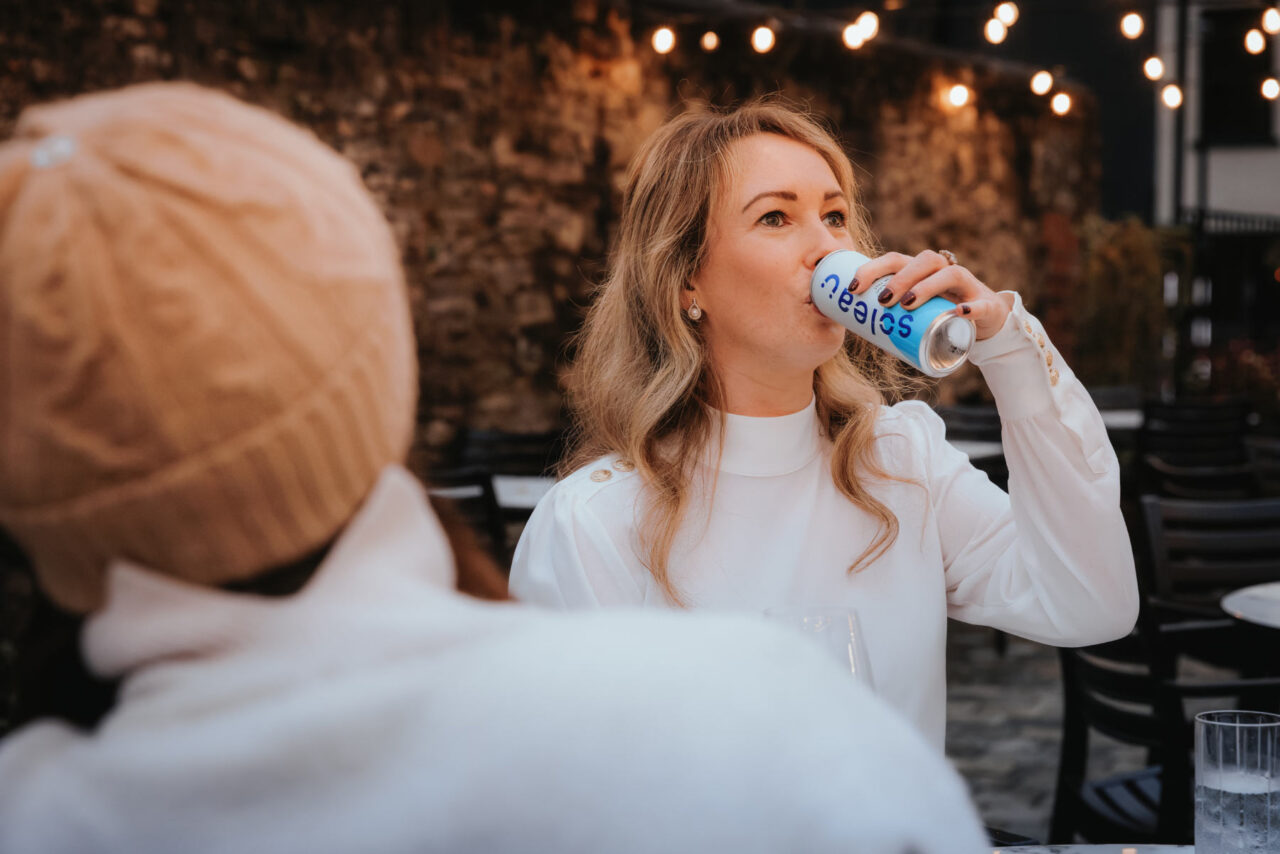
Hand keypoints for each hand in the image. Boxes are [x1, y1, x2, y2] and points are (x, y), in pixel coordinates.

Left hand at [849, 250, 1011, 340]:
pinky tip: (960, 312)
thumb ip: (886, 314)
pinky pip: (981, 303)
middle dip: (898, 278)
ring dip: (927, 286)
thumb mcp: (912, 312)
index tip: (852, 289)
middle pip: (921, 261)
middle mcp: (942, 271)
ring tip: (908, 305)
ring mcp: (966, 286)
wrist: (985, 324)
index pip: (895, 260)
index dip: (873, 269)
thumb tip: (844, 323)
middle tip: (882, 301)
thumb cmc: (938, 315)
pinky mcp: (986, 305)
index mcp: (920, 272)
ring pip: (949, 274)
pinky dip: (972, 307)